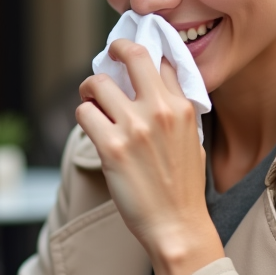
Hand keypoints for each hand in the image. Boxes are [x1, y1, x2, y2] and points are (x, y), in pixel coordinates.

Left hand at [76, 40, 222, 274]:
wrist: (177, 225)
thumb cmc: (183, 187)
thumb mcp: (191, 138)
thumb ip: (174, 110)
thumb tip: (151, 85)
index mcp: (182, 106)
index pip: (161, 60)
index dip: (143, 55)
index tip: (132, 58)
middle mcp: (159, 110)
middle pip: (132, 54)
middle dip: (116, 49)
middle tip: (108, 56)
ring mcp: (134, 127)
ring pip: (98, 84)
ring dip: (91, 90)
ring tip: (93, 102)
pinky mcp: (111, 147)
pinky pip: (84, 113)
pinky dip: (84, 117)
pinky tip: (92, 128)